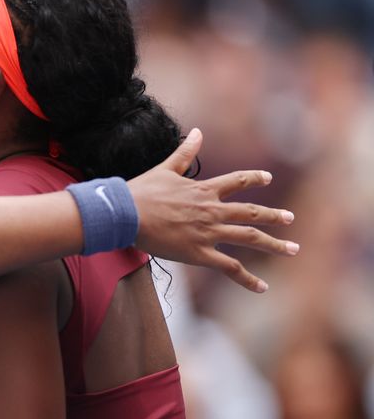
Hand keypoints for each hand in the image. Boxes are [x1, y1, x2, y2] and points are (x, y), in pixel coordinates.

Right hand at [129, 128, 296, 292]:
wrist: (126, 214)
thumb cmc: (141, 192)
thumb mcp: (165, 169)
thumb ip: (184, 152)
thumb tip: (197, 131)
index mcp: (203, 190)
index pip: (237, 181)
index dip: (254, 179)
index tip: (267, 178)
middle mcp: (212, 210)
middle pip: (251, 213)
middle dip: (273, 216)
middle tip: (290, 218)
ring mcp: (208, 233)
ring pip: (249, 239)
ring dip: (274, 244)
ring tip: (292, 250)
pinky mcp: (199, 254)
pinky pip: (230, 268)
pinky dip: (248, 279)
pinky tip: (262, 287)